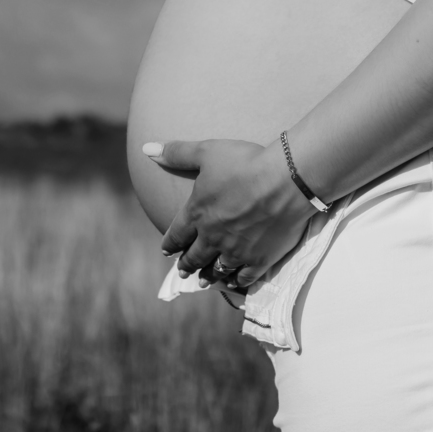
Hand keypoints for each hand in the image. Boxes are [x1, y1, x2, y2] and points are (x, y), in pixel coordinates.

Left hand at [145, 138, 317, 288]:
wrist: (286, 180)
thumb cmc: (245, 163)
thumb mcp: (207, 152)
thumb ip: (177, 153)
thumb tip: (146, 149)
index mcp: (197, 213)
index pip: (177, 234)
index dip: (170, 243)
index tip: (167, 251)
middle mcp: (213, 237)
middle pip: (195, 256)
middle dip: (187, 264)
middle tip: (182, 271)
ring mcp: (236, 251)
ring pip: (217, 270)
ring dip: (209, 276)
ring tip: (204, 281)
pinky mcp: (260, 259)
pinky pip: (244, 277)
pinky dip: (237, 281)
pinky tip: (235, 282)